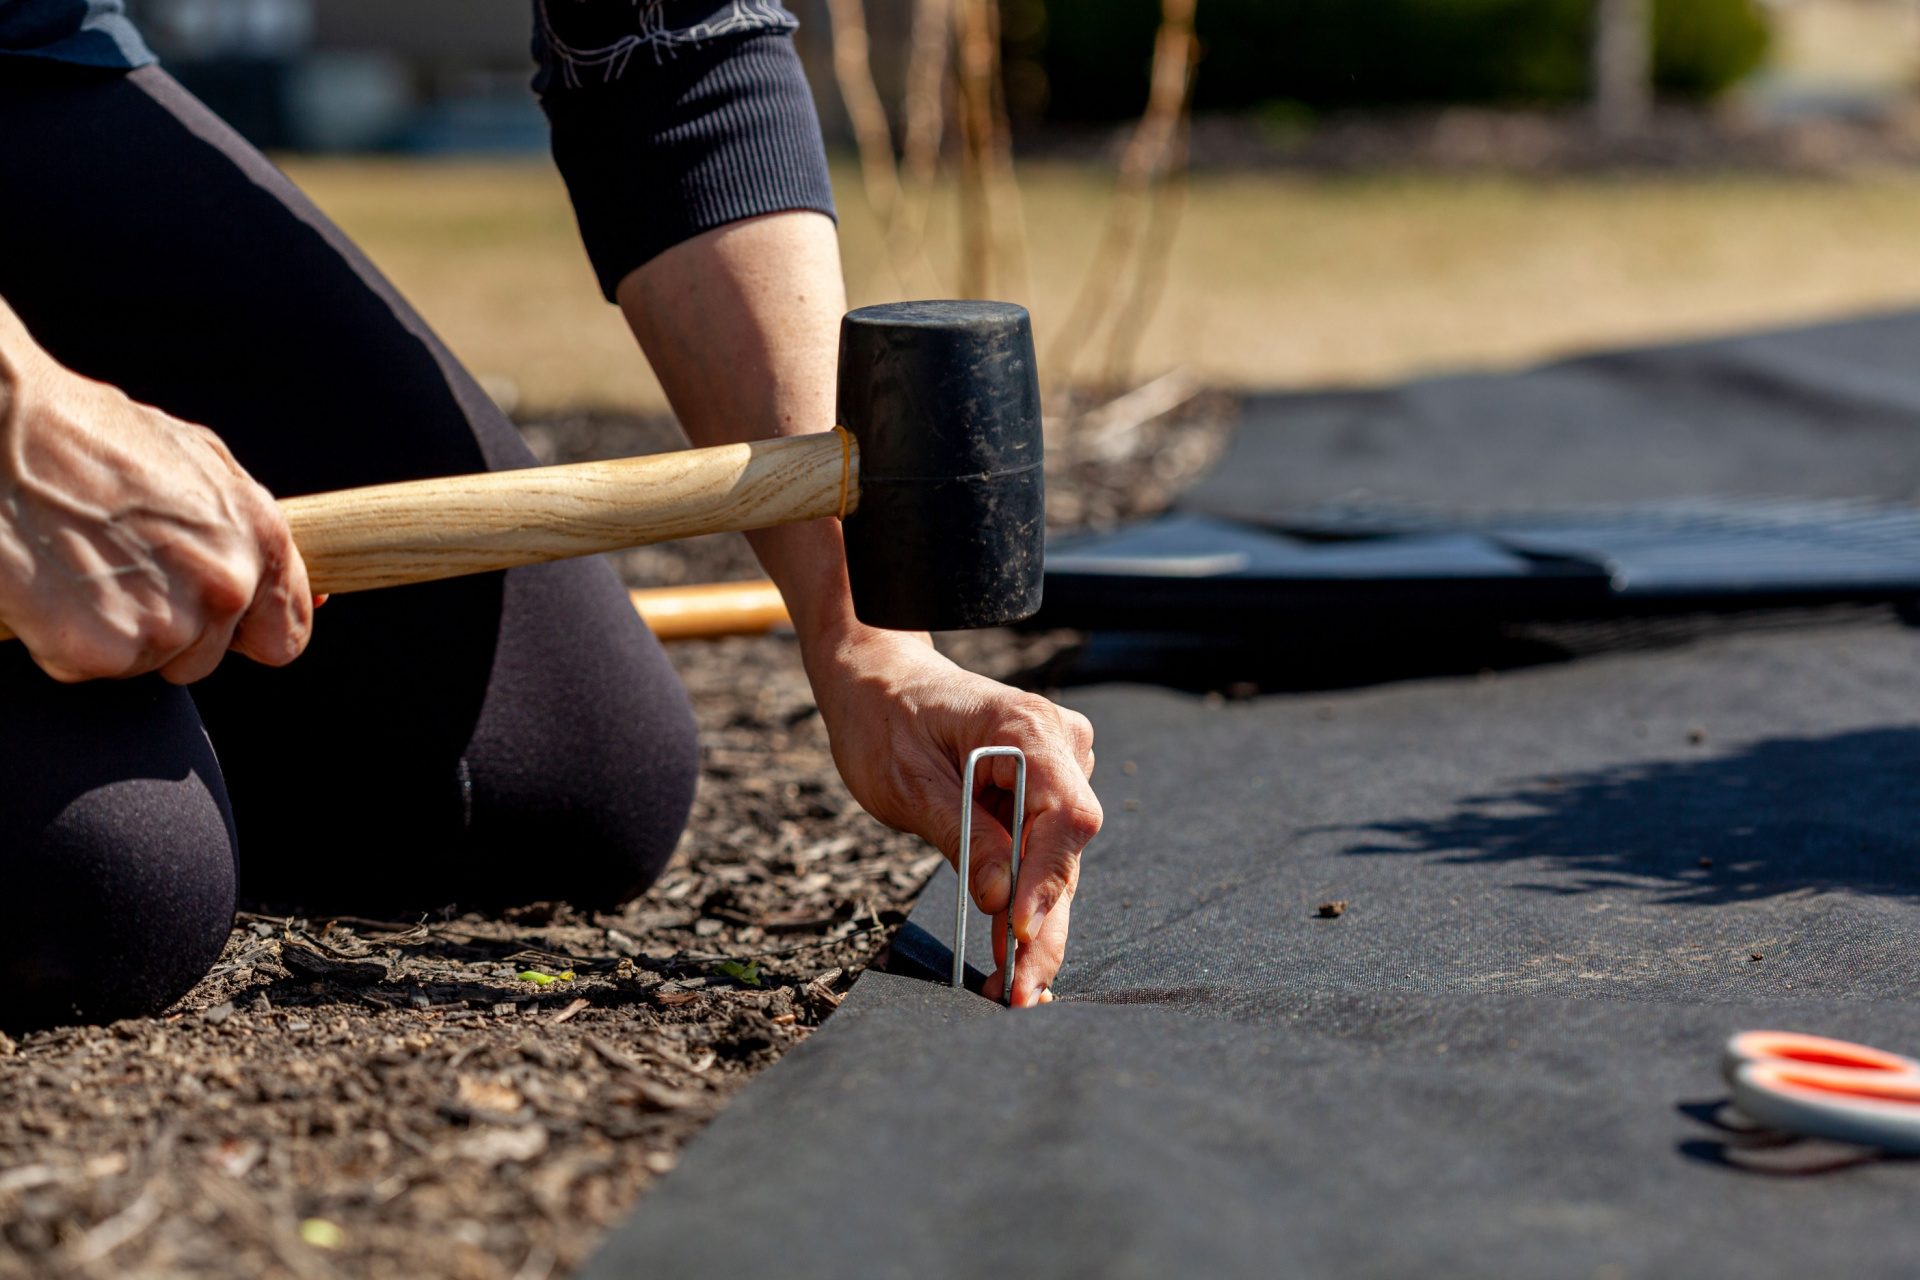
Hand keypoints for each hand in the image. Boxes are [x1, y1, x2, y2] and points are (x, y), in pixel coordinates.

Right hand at [0, 315, 311, 683]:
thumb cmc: (86, 437)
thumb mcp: (195, 461)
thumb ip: (240, 529)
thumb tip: (275, 579)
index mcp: (258, 537)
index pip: (284, 636)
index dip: (245, 634)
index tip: (217, 624)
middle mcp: (225, 585)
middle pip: (207, 656)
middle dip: (167, 628)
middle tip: (117, 570)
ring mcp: (167, 623)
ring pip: (149, 663)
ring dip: (115, 632)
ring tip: (81, 566)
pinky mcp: (104, 649)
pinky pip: (90, 668)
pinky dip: (65, 639)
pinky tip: (50, 585)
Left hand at [807, 627, 1101, 1006]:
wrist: (879, 679)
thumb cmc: (885, 717)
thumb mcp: (909, 782)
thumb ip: (962, 835)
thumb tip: (1002, 900)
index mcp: (1029, 728)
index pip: (1063, 814)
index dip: (1046, 879)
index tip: (1018, 932)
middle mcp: (1060, 747)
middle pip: (1066, 851)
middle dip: (1043, 927)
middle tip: (1019, 992)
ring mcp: (1058, 770)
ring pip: (1056, 863)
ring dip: (1035, 928)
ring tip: (1011, 991)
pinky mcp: (1041, 795)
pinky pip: (1039, 855)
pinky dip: (1024, 905)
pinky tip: (1012, 960)